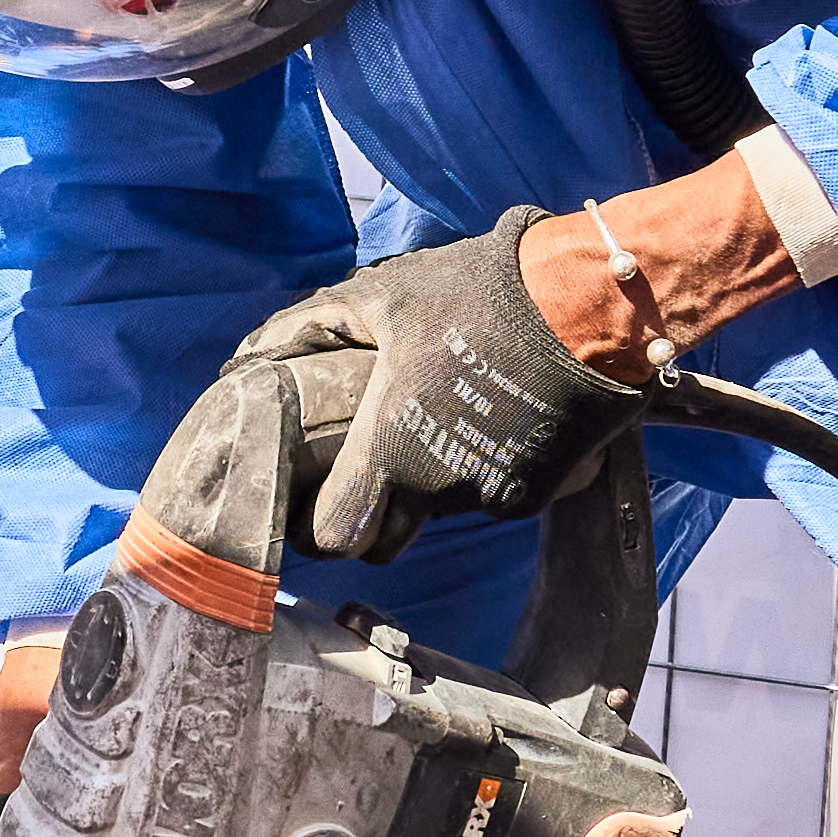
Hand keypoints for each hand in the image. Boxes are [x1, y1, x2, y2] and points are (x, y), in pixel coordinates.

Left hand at [228, 212, 636, 563]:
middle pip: (385, 542)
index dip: (318, 527)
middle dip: (373, 517)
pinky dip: (484, 472)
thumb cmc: (478, 294)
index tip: (317, 503)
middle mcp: (437, 487)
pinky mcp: (536, 495)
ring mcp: (490, 497)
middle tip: (375, 464)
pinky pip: (492, 497)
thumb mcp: (386, 296)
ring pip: (440, 513)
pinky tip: (494, 420)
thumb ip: (309, 328)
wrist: (592, 302)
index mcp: (391, 447)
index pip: (335, 537)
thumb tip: (245, 357)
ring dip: (432, 484)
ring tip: (443, 417)